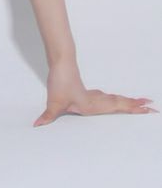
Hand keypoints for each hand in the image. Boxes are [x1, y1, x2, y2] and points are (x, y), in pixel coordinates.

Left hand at [34, 62, 157, 126]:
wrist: (61, 62)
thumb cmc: (60, 81)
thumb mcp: (54, 102)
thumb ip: (48, 116)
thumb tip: (37, 125)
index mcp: (93, 105)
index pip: (117, 107)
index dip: (132, 109)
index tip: (147, 109)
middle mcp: (96, 100)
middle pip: (120, 103)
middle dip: (136, 106)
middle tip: (153, 107)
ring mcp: (93, 95)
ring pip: (114, 99)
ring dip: (128, 102)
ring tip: (142, 104)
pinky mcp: (87, 91)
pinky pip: (106, 97)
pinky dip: (115, 100)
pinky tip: (115, 100)